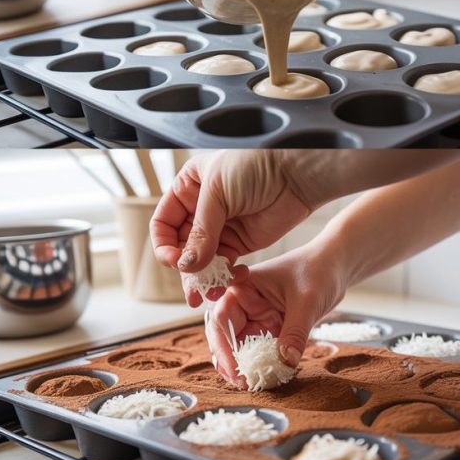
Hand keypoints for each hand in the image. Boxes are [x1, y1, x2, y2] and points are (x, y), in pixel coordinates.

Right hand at [150, 152, 313, 305]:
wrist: (296, 172)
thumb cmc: (256, 165)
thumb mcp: (218, 193)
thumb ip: (202, 232)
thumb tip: (186, 266)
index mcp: (187, 189)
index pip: (163, 225)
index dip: (164, 245)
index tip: (174, 261)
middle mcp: (200, 211)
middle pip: (181, 249)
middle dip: (185, 271)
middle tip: (193, 291)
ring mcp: (220, 228)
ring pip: (202, 262)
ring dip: (204, 279)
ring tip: (211, 293)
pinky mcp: (240, 243)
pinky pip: (223, 265)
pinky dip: (225, 276)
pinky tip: (233, 278)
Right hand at [205, 246, 345, 386]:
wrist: (336, 266)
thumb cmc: (318, 270)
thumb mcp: (307, 301)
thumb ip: (295, 332)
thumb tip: (286, 362)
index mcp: (243, 287)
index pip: (223, 318)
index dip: (225, 346)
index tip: (236, 369)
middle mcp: (244, 303)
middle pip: (224, 335)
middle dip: (229, 360)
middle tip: (241, 383)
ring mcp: (256, 316)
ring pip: (240, 346)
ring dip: (242, 365)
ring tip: (249, 384)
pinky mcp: (269, 327)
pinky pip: (259, 349)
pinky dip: (260, 363)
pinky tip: (265, 378)